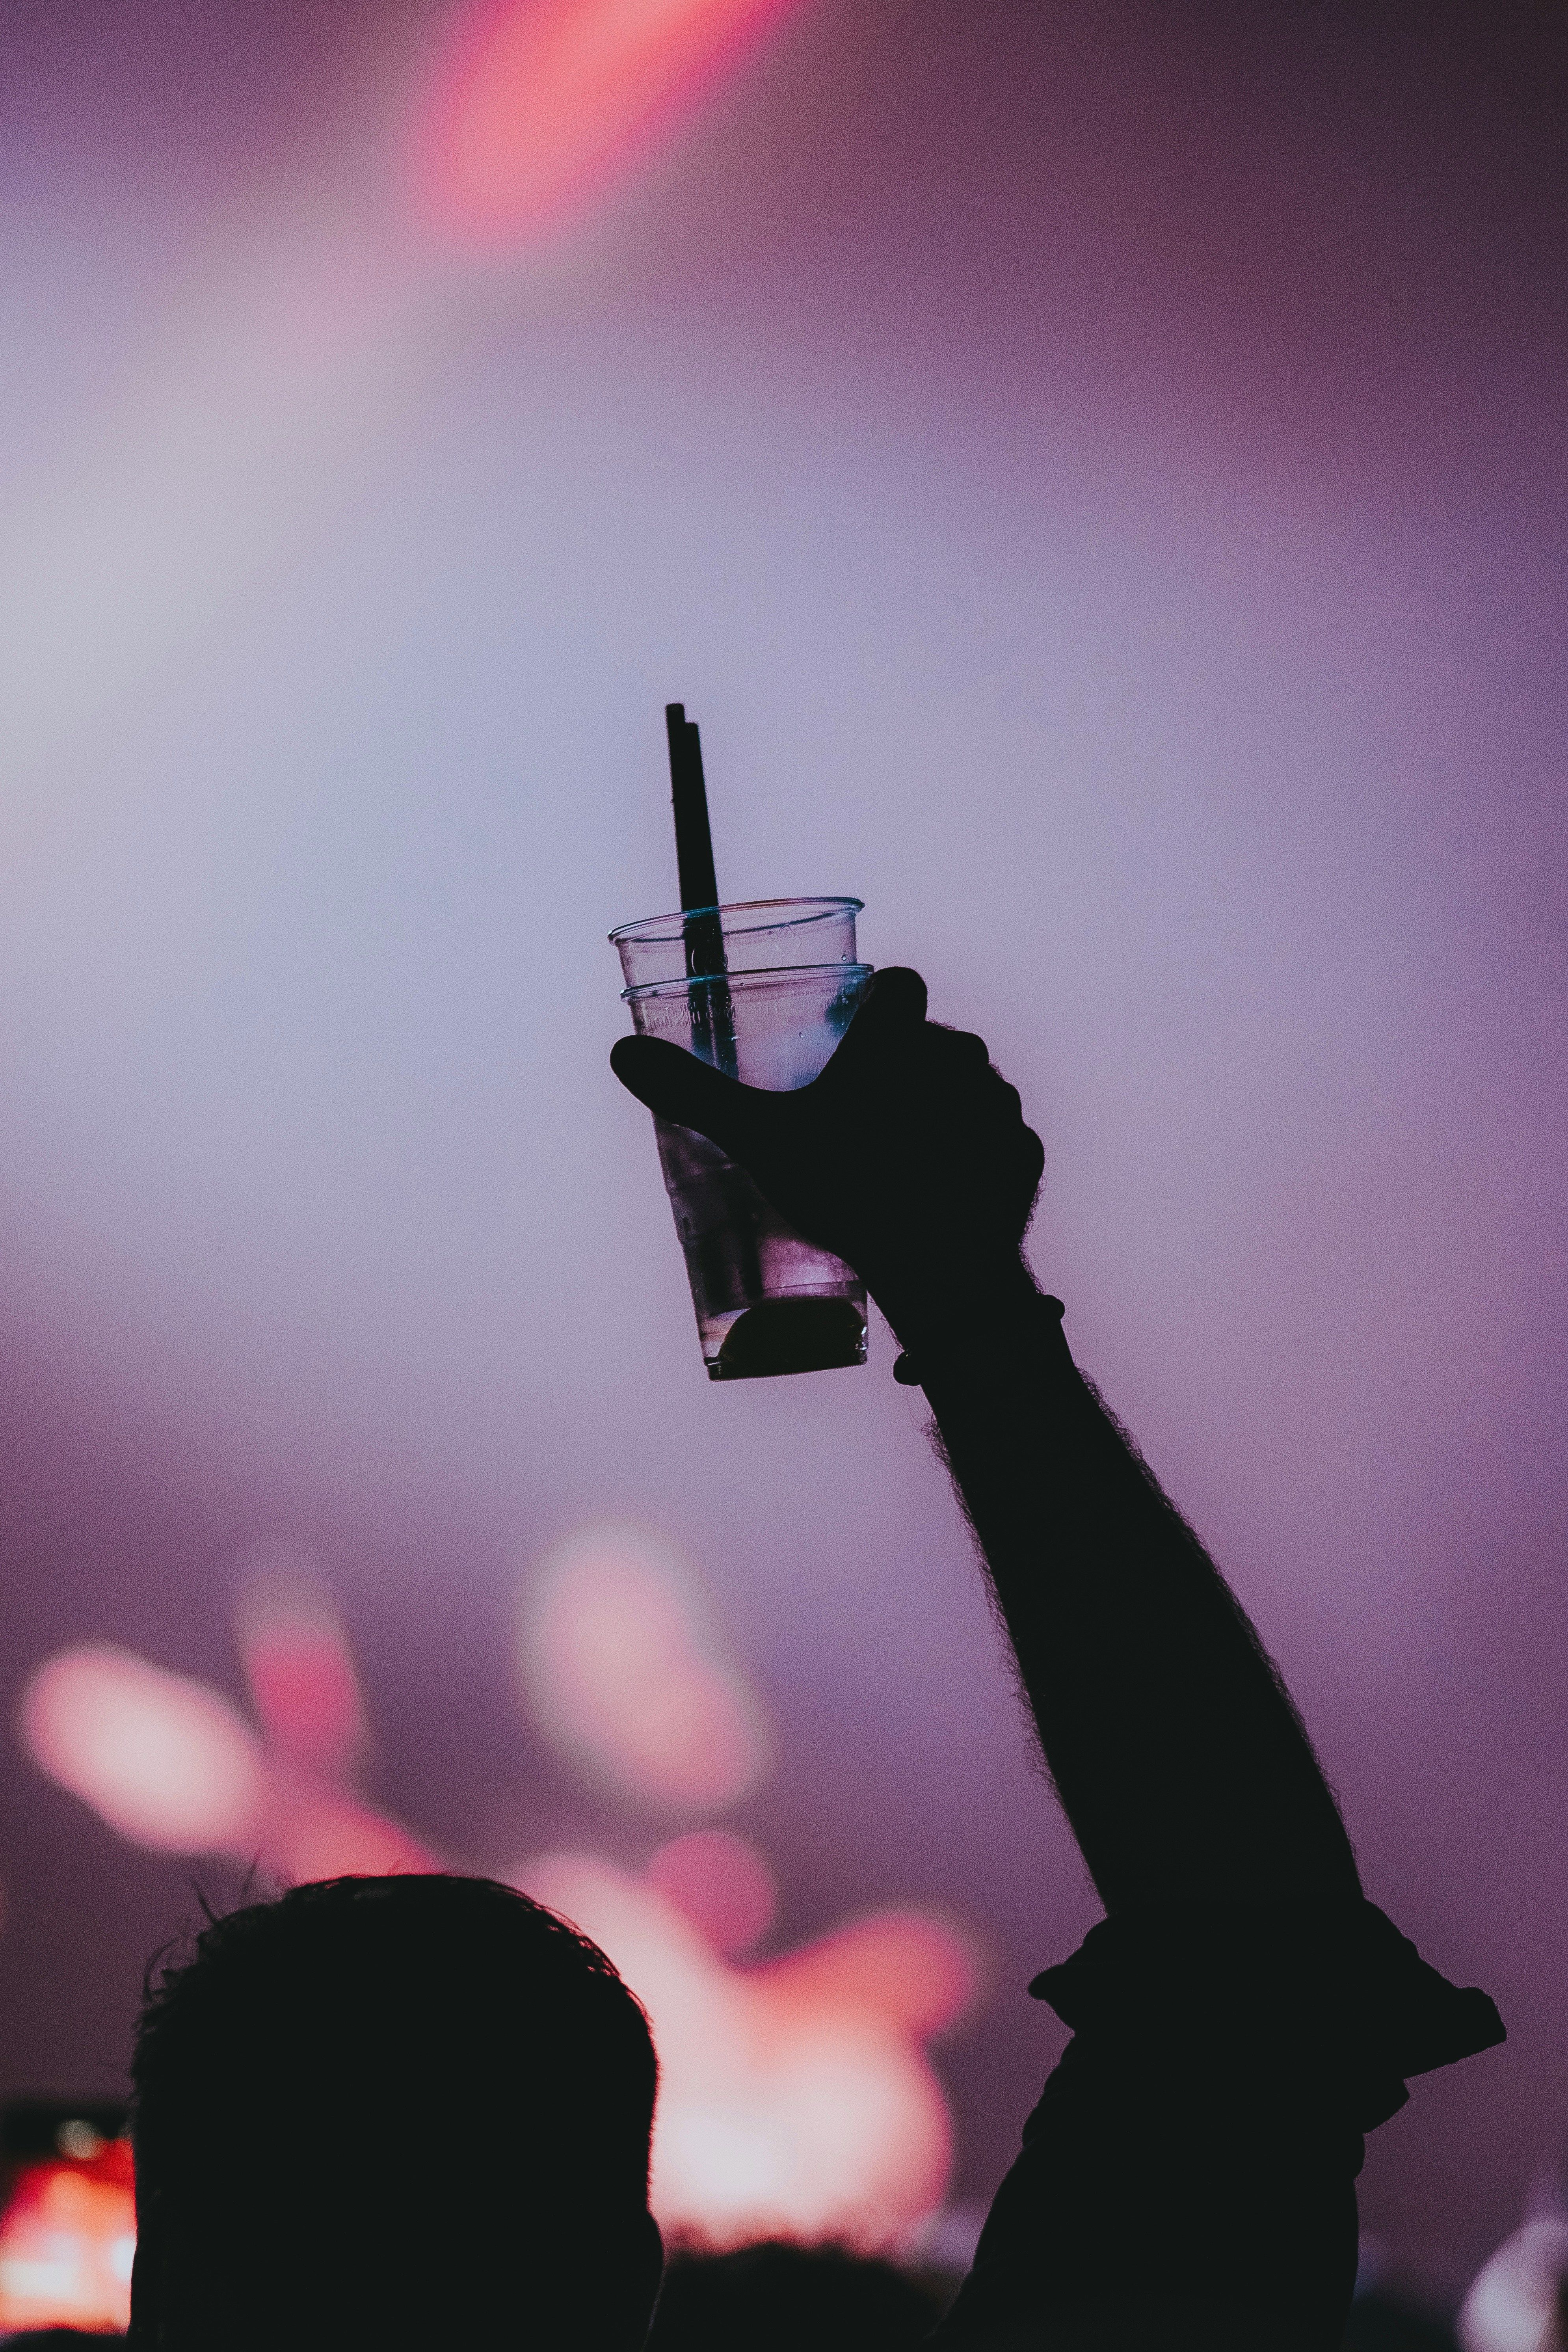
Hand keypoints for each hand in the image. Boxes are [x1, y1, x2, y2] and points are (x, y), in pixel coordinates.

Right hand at [610, 968, 1044, 1342]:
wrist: (941, 1268)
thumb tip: (621, 1052)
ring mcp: (1003, 1107)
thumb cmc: (848, 1188)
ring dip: (945, 1112)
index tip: (853, 1036)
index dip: (877, 1002)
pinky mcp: (1027, 1156)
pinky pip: (1001, 1143)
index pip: (900, 983)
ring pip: (973, 1090)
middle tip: (863, 1119)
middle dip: (905, 1067)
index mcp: (902, 1036)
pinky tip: (945, 1193)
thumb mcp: (758, 1139)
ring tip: (900, 1161)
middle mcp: (964, 1057)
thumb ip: (693, 1092)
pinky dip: (977, 1160)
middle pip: (935, 1040)